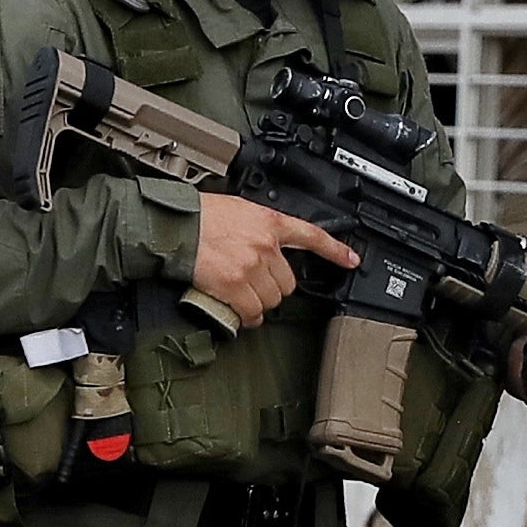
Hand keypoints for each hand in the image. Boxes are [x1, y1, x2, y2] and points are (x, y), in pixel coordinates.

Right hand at [191, 190, 355, 325]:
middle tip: (256, 283)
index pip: (311, 236)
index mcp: (269, 222)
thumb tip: (264, 244)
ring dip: (259, 303)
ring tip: (243, 295)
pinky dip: (247, 317)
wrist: (175, 227)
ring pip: (272, 299)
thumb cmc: (199, 217)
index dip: (335, 250)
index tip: (350, 260)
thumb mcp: (239, 210)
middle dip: (273, 287)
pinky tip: (240, 312)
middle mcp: (265, 246)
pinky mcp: (235, 287)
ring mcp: (252, 268)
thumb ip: (258, 227)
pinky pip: (253, 312)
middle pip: (287, 282)